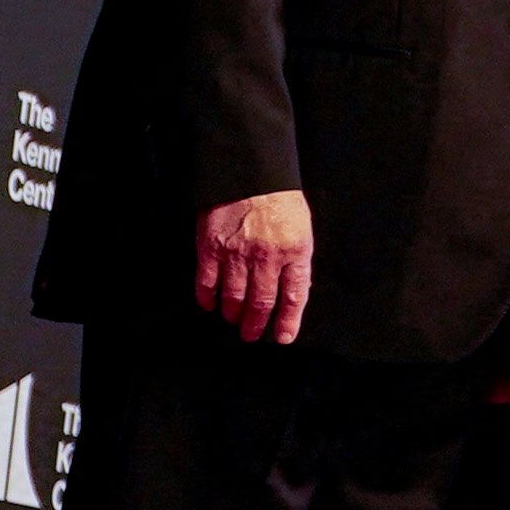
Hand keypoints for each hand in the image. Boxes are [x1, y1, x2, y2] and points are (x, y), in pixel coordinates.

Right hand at [196, 189, 314, 343]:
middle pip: (262, 302)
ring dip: (233, 313)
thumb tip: (296, 290)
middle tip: (252, 335)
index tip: (283, 337)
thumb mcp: (302, 228)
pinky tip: (210, 305)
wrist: (250, 172)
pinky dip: (208, 298)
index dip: (288, 321)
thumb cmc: (279, 199)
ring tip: (233, 320)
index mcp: (295, 251)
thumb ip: (297, 259)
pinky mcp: (211, 248)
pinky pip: (208, 282)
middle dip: (256, 324)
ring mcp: (237, 254)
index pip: (295, 296)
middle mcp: (267, 257)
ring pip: (234, 297)